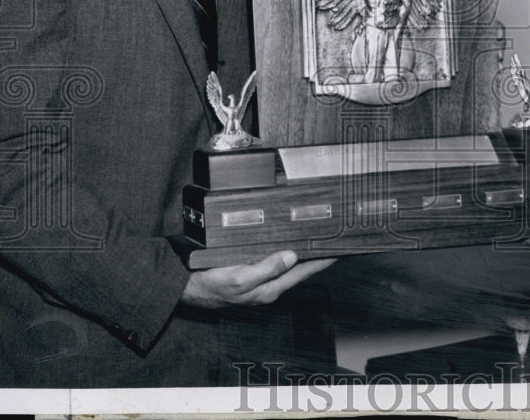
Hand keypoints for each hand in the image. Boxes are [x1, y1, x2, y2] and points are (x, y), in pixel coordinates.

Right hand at [181, 250, 335, 308]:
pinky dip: (287, 253)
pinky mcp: (253, 274)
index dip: (323, 261)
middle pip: (301, 269)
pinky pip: (276, 262)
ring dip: (304, 254)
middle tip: (335, 242)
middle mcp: (269, 286)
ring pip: (290, 265)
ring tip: (319, 241)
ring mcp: (261, 281)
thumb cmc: (212, 286)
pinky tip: (289, 244)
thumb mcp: (240, 277)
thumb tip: (291, 256)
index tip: (340, 251)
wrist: (188, 288)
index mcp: (270, 288)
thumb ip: (266, 268)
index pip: (305, 272)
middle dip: (318, 257)